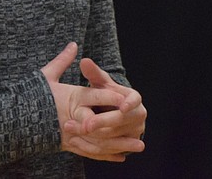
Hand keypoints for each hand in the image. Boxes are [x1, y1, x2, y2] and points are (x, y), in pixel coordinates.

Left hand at [42, 43, 146, 160]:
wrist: (112, 116)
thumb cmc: (106, 96)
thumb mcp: (101, 84)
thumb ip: (93, 73)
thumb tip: (83, 61)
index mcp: (134, 98)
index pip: (135, 100)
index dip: (129, 104)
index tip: (122, 107)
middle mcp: (138, 115)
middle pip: (121, 121)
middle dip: (103, 122)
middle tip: (86, 125)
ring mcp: (134, 132)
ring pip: (113, 137)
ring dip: (93, 137)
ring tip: (73, 132)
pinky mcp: (126, 146)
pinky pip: (110, 150)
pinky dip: (93, 147)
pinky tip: (77, 143)